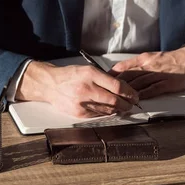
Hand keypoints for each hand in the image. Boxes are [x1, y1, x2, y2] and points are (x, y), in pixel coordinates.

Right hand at [15, 61, 138, 117]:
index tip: (134, 95)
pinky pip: (99, 115)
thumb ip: (105, 78)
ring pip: (108, 110)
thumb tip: (123, 87)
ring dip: (119, 109)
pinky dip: (107, 113)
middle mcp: (86, 89)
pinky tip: (110, 110)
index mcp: (90, 75)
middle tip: (132, 103)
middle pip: (114, 100)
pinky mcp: (79, 113)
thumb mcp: (88, 69)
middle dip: (127, 104)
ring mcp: (82, 103)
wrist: (50, 85)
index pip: (117, 86)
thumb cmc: (70, 76)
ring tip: (123, 107)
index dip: (129, 92)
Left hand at [111, 46, 184, 99]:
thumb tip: (125, 70)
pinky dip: (142, 96)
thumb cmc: (173, 58)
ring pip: (138, 84)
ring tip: (118, 100)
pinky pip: (152, 90)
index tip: (103, 81)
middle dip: (116, 86)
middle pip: (128, 76)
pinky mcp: (166, 83)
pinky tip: (136, 101)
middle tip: (106, 93)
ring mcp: (157, 75)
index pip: (123, 66)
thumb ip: (139, 64)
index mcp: (144, 58)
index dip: (112, 75)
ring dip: (127, 93)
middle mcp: (148, 66)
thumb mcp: (153, 57)